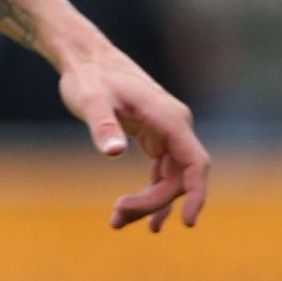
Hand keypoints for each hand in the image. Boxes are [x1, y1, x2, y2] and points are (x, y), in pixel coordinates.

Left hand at [57, 44, 209, 231]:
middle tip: (116, 219)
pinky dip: (150, 193)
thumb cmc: (88, 76)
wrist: (85, 57)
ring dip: (149, 203)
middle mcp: (175, 126)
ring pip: (169, 178)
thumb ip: (103, 125)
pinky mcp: (154, 137)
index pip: (195, 163)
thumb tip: (114, 153)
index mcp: (169, 118)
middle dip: (152, 203)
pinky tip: (133, 213)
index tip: (187, 222)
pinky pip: (161, 172)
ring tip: (117, 223)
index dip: (196, 194)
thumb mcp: (91, 100)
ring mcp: (167, 132)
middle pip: (179, 178)